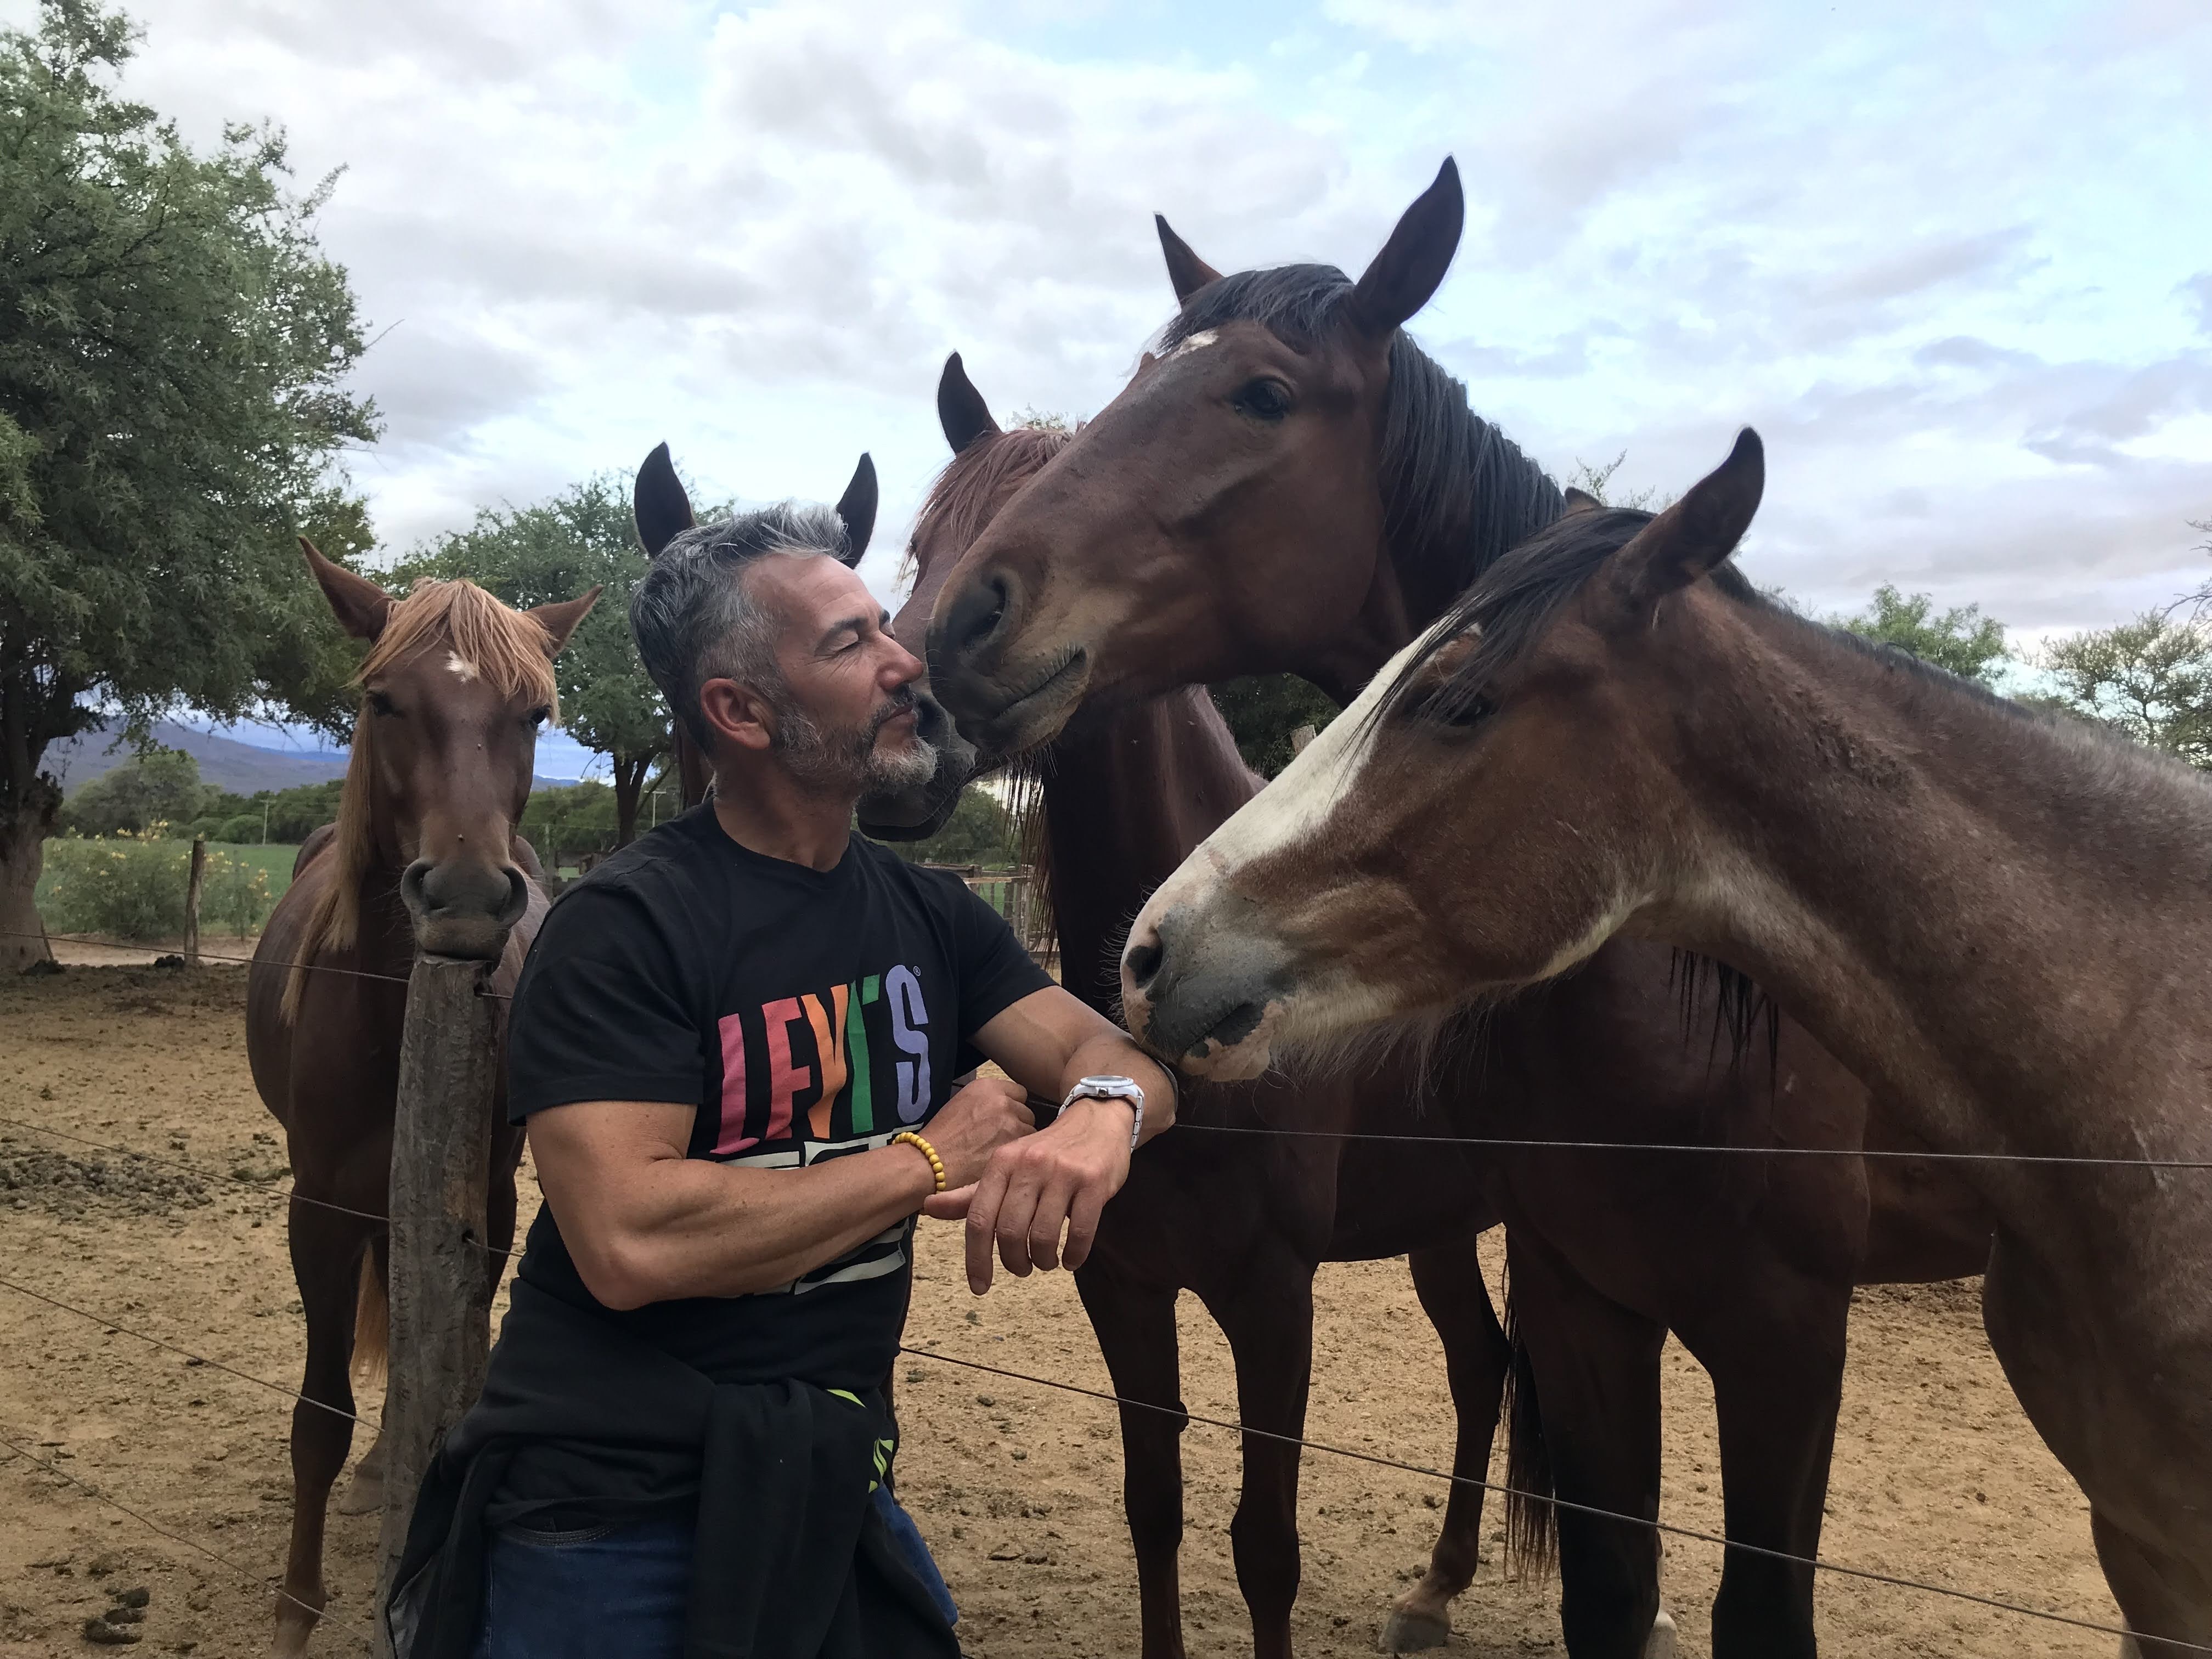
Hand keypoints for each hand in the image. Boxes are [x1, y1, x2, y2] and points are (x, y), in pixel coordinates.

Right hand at [912, 1074, 1033, 1192]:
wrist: (930, 1160)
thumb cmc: (942, 1135)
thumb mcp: (963, 1103)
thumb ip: (988, 1101)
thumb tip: (1007, 1107)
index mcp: (987, 1086)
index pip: (1019, 1093)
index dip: (1014, 1107)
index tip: (1004, 1119)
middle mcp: (1002, 1100)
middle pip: (1027, 1112)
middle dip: (1018, 1124)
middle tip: (999, 1138)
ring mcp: (1010, 1123)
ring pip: (1029, 1131)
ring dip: (1019, 1140)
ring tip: (998, 1150)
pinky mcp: (1012, 1145)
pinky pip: (1024, 1149)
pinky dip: (1015, 1155)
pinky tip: (1001, 1160)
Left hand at [925, 1095, 1133, 1292]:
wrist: (1098, 1121)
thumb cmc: (1046, 1152)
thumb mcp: (1006, 1166)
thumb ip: (970, 1193)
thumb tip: (928, 1208)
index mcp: (1001, 1162)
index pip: (978, 1219)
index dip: (976, 1259)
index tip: (979, 1286)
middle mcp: (1029, 1165)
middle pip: (1009, 1232)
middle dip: (1014, 1262)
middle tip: (1021, 1268)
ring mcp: (1062, 1173)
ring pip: (1043, 1236)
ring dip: (1043, 1261)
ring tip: (1046, 1261)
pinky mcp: (1093, 1182)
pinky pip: (1080, 1233)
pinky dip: (1074, 1256)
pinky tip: (1071, 1260)